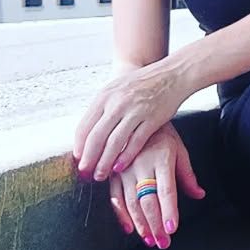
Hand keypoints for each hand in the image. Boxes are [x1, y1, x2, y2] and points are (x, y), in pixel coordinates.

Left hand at [74, 59, 187, 181]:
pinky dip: (125, 156)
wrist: (171, 74)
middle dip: (89, 159)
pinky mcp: (151, 119)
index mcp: (104, 96)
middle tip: (85, 173)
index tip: (77, 160)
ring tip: (100, 174)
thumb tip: (88, 132)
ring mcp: (134, 111)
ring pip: (114, 142)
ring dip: (105, 162)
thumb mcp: (117, 89)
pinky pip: (135, 142)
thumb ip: (103, 108)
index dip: (79, 146)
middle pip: (96, 137)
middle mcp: (117, 103)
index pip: (84, 126)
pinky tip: (119, 166)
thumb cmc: (143, 83)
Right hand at [109, 122, 205, 248]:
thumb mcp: (179, 150)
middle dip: (155, 225)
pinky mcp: (113, 174)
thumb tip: (199, 194)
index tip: (171, 229)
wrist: (136, 118)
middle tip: (163, 243)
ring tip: (150, 240)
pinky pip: (115, 197)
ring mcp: (124, 171)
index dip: (168, 211)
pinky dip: (121, 215)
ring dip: (140, 224)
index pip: (166, 190)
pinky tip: (129, 229)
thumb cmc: (162, 136)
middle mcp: (141, 166)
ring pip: (131, 202)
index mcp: (161, 159)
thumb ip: (187, 175)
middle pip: (148, 200)